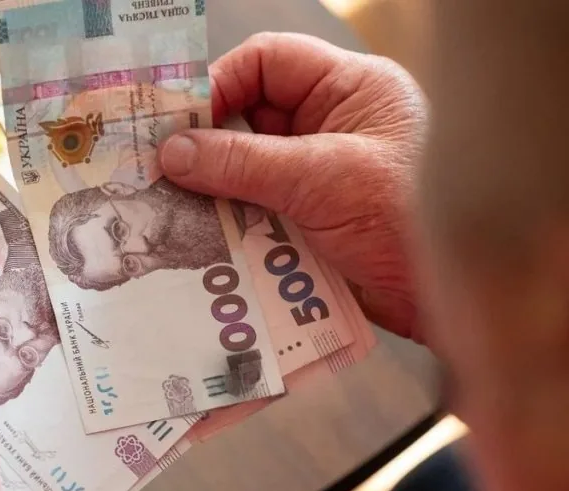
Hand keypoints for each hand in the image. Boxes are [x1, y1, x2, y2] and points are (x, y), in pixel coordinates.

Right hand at [158, 32, 427, 338]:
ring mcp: (319, 181)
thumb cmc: (411, 219)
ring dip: (215, 197)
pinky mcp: (310, 227)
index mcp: (348, 92)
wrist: (459, 300)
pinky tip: (202, 247)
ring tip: (171, 215)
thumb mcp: (323, 179)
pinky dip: (231, 232)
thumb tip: (173, 152)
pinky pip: (257, 219)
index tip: (175, 123)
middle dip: (206, 148)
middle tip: (157, 173)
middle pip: (248, 121)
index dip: (218, 85)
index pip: (267, 63)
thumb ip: (244, 163)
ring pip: (247, 175)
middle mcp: (330, 129)